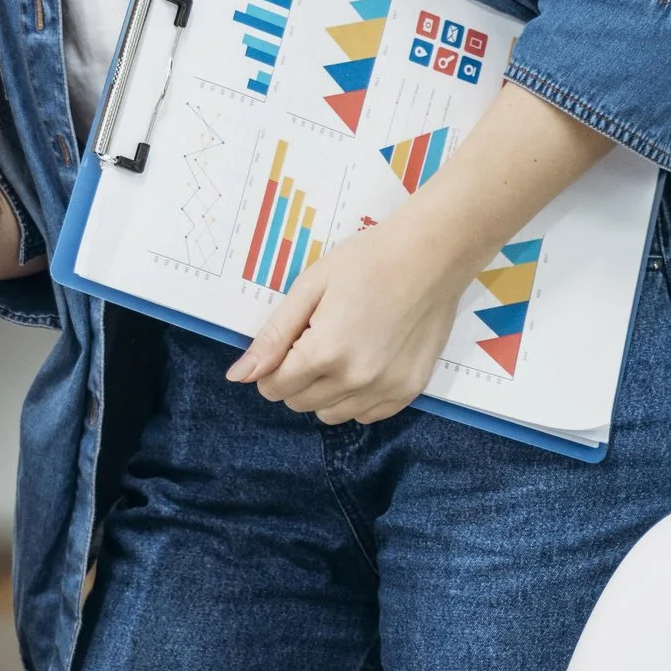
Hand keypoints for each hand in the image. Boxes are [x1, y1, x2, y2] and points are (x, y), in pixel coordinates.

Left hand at [225, 218, 478, 423]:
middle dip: (294, 378)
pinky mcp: (410, 390)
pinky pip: (367, 415)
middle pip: (300, 403)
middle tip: (311, 340)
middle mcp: (356, 379)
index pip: (274, 387)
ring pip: (332, 414)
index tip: (284, 345)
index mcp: (325, 352)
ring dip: (323, 392)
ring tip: (337, 352)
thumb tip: (239, 376)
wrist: (431, 256)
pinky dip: (355, 398)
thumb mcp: (308, 289)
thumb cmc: (365, 262)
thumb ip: (273, 337)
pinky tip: (362, 364)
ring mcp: (387, 389)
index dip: (269, 368)